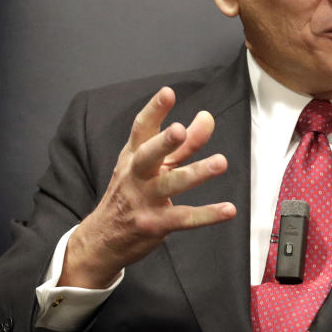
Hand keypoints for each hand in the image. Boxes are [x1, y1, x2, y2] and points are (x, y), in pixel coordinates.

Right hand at [60, 87, 235, 287]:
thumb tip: (207, 117)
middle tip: (179, 129)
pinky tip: (229, 209)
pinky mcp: (155, 224)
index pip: (141, 129)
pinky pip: (184, 218)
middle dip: (164, 142)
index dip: (154, 110)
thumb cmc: (133, 193)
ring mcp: (143, 200)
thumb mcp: (154, 166)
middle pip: (148, 155)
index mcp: (133, 156)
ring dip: (196, 173)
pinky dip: (208, 214)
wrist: (102, 239)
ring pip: (170, 184)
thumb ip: (183, 143)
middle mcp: (136, 175)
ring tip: (220, 162)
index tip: (168, 93)